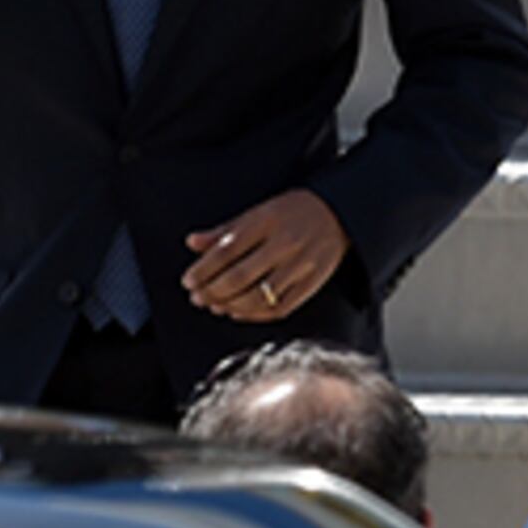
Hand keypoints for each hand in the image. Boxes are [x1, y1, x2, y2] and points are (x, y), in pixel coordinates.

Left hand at [182, 189, 349, 323]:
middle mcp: (285, 243)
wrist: (339, 213)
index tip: (188, 281)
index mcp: (267, 220)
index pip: (227, 249)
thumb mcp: (257, 212)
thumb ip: (224, 230)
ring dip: (231, 306)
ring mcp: (301, 265)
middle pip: (240, 276)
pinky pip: (280, 308)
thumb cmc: (292, 212)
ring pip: (259, 296)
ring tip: (215, 306)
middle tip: (197, 298)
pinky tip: (239, 313)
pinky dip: (255, 315)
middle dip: (213, 291)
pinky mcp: (312, 283)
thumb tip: (192, 243)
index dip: (203, 269)